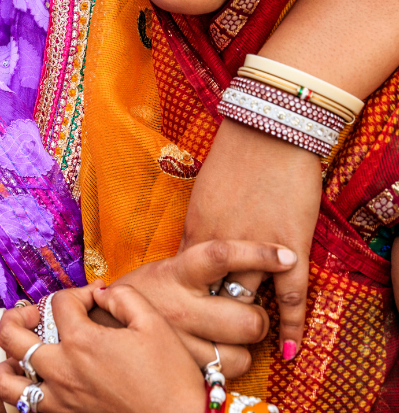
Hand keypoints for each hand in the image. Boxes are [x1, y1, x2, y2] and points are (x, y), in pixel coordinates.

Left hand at [0, 283, 206, 412]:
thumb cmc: (171, 376)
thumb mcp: (153, 323)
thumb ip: (122, 297)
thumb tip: (100, 292)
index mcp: (83, 342)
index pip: (58, 302)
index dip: (78, 291)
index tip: (97, 297)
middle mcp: (62, 371)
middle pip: (12, 335)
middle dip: (19, 315)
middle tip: (34, 313)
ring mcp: (59, 402)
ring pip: (7, 380)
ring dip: (9, 359)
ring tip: (23, 351)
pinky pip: (25, 407)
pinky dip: (23, 391)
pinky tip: (38, 381)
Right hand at [114, 238, 296, 375]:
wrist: (100, 322)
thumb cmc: (146, 291)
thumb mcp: (169, 267)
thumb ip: (203, 263)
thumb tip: (249, 250)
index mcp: (178, 272)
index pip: (223, 256)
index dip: (259, 254)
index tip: (288, 255)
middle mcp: (180, 307)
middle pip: (247, 318)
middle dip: (257, 318)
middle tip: (248, 311)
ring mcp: (180, 343)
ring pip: (240, 354)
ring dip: (244, 347)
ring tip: (229, 336)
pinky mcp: (180, 368)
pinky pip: (223, 375)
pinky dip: (228, 366)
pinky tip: (218, 353)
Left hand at [182, 118, 321, 358]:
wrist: (269, 128)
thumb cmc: (235, 153)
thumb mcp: (204, 190)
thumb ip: (201, 223)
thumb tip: (196, 247)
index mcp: (196, 230)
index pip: (186, 281)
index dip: (187, 302)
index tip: (186, 318)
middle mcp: (221, 245)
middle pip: (210, 298)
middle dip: (210, 320)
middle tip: (211, 338)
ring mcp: (255, 249)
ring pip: (246, 302)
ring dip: (247, 323)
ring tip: (247, 342)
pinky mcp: (289, 247)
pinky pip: (291, 298)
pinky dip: (290, 326)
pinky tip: (288, 349)